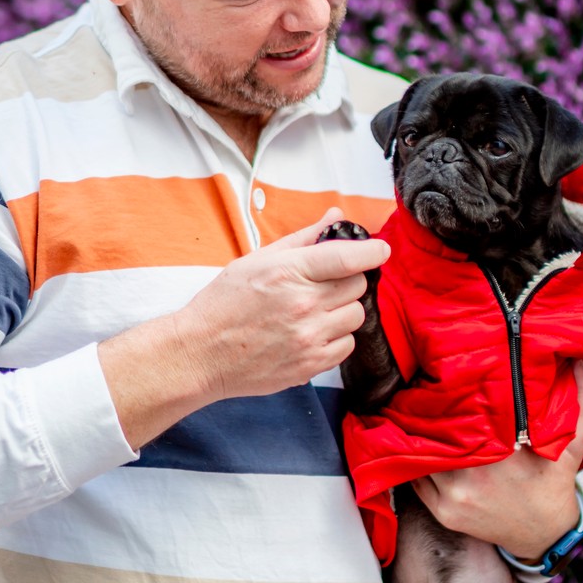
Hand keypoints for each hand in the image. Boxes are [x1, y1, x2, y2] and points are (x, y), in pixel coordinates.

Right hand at [175, 209, 389, 402]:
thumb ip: (303, 239)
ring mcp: (308, 338)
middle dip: (346, 281)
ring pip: (355, 316)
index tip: (381, 249)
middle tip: (323, 284)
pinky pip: (346, 346)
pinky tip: (311, 333)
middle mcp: (303, 305)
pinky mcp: (309, 366)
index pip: (347, 258)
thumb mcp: (258, 260)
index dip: (372, 251)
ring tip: (314, 311)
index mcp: (289, 272)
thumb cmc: (224, 304)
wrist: (201, 353)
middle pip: (356, 286)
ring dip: (342, 310)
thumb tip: (335, 217)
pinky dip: (335, 338)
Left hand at [413, 362, 582, 559]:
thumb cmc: (555, 481)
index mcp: (507, 454)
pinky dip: (418, 461)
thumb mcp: (575, 441)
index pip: (471, 414)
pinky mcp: (444, 513)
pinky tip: (419, 446)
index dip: (458, 394)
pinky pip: (418, 480)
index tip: (454, 378)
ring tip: (419, 413)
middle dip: (437, 412)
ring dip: (423, 436)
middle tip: (429, 390)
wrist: (543, 534)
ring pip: (426, 455)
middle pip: (442, 433)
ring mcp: (457, 497)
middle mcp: (477, 477)